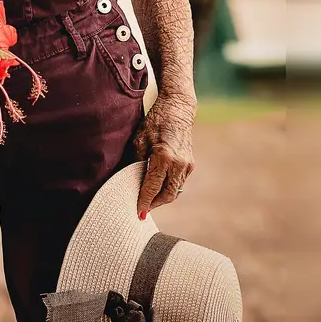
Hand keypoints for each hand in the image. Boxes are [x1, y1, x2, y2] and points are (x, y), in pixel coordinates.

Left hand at [135, 92, 195, 216]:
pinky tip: (158, 186)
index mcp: (164, 157)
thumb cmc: (155, 121)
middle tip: (142, 208)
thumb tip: (130, 181)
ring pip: (174, 191)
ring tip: (148, 199)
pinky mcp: (190, 164)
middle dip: (154, 204)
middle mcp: (179, 164)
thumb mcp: (139, 140)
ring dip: (162, 197)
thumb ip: (136, 162)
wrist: (178, 109)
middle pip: (167, 195)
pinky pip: (179, 182)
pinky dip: (168, 187)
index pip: (152, 187)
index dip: (144, 202)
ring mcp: (187, 165)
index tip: (138, 213)